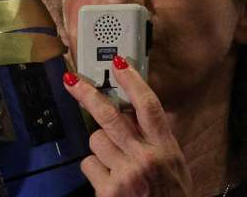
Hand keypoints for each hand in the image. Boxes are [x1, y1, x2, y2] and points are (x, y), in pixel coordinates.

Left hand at [63, 59, 191, 196]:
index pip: (149, 107)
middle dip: (87, 94)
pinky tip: (109, 182)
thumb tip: (137, 111)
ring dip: (100, 149)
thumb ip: (158, 139)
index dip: (132, 81)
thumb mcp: (175, 165)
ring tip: (116, 165)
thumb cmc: (171, 196)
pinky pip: (88, 164)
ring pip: (95, 140)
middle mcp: (146, 158)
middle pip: (110, 116)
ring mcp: (126, 173)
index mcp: (166, 149)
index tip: (118, 63)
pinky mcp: (108, 190)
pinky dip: (95, 170)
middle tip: (71, 81)